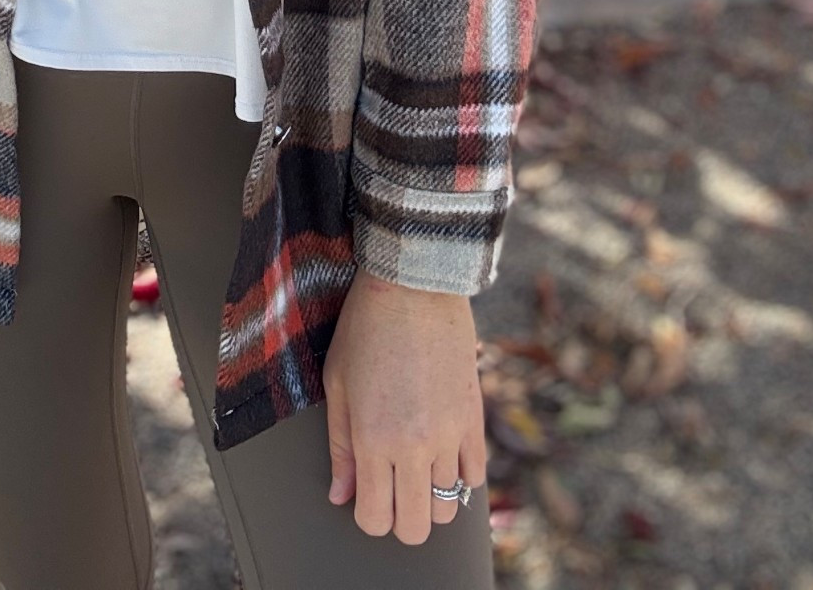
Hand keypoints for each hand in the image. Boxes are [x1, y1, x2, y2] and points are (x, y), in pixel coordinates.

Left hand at [323, 271, 487, 544]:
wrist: (414, 286)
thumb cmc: (366, 328)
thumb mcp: (337, 384)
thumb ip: (340, 447)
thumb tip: (341, 495)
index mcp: (373, 440)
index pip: (375, 519)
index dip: (367, 516)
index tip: (364, 499)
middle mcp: (415, 447)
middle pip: (415, 527)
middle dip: (399, 519)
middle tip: (390, 492)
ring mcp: (450, 435)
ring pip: (447, 508)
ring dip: (430, 498)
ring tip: (416, 471)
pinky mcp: (474, 419)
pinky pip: (475, 477)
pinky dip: (459, 477)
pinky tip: (442, 455)